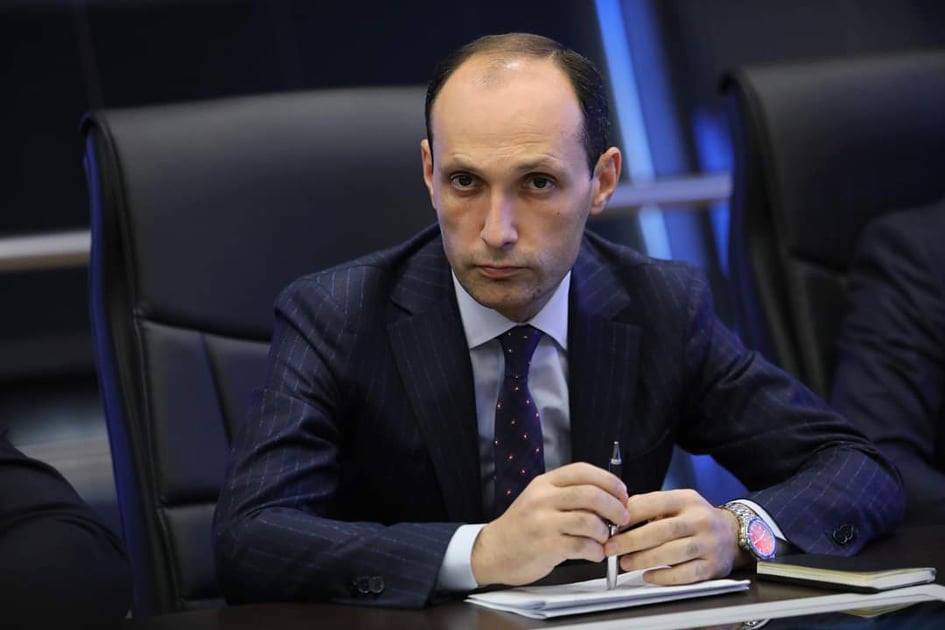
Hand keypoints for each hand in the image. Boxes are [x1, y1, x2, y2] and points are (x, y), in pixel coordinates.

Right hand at [471, 462, 629, 586]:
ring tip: (604, 539)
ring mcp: (544, 522)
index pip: (582, 471)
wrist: (493, 550)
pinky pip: (582, 546)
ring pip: (589, 521)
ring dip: (605, 532)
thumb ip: (568, 495)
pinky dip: (595, 551)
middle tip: (623, 517)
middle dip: (615, 507)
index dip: (609, 481)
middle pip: (591, 494)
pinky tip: (594, 553)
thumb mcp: (539, 500)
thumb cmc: (522, 527)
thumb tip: (607, 499)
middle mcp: (543, 498)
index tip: (622, 493)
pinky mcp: (546, 545)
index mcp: (544, 483)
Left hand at [603, 489, 748, 584]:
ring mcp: (708, 544)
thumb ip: (651, 506)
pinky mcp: (712, 566)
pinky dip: (664, 577)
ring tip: (625, 563)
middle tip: (612, 548)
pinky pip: (686, 574)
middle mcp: (700, 520)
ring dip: (644, 559)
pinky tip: (648, 576)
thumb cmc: (695, 519)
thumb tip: (619, 516)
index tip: (611, 525)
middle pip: (662, 530)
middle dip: (632, 540)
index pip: (655, 503)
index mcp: (687, 500)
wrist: (732, 535)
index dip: (630, 515)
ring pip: (673, 553)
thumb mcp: (677, 503)